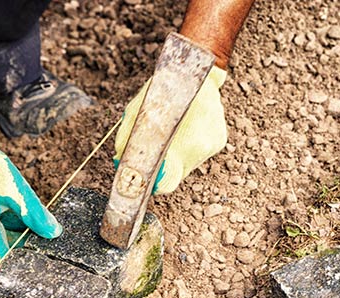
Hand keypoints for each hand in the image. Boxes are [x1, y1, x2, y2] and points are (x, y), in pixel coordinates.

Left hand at [113, 65, 227, 194]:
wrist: (197, 71)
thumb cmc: (165, 89)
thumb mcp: (139, 109)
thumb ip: (127, 138)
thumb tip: (119, 162)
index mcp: (180, 142)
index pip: (167, 183)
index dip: (154, 184)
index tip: (146, 177)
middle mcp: (201, 146)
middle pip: (177, 174)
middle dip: (164, 165)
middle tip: (157, 148)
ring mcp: (213, 144)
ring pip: (188, 163)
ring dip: (177, 155)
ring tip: (174, 133)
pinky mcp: (220, 140)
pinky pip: (199, 153)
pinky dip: (190, 146)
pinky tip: (187, 128)